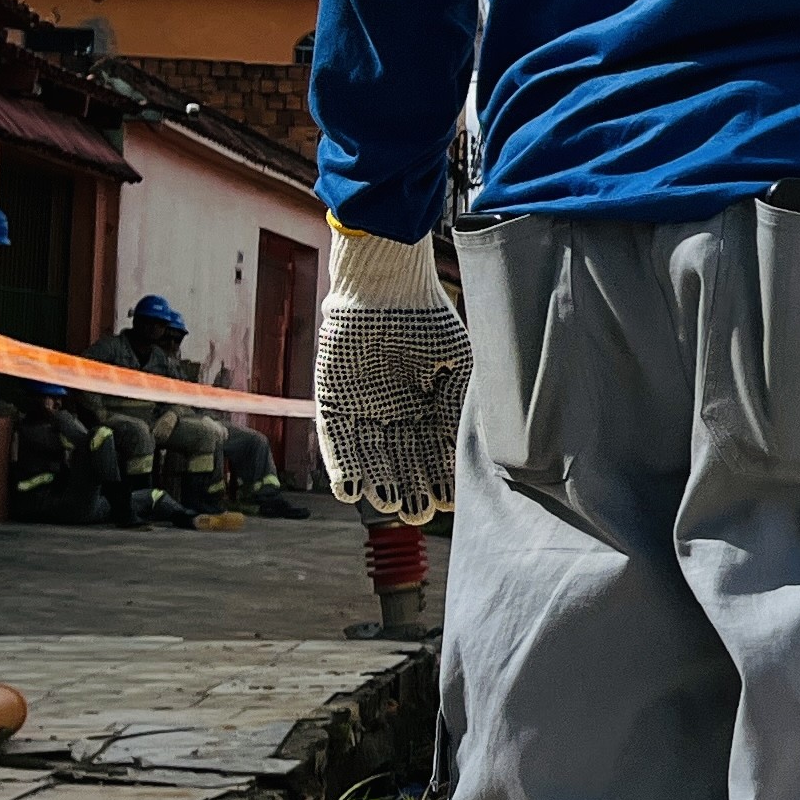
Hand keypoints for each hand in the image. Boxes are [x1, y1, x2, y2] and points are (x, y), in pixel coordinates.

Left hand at [317, 230, 467, 524]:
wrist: (385, 286)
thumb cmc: (429, 320)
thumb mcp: (458, 367)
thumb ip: (458, 408)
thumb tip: (467, 451)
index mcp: (426, 403)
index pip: (433, 452)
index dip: (438, 478)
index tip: (446, 504)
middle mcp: (394, 410)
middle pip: (401, 460)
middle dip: (408, 488)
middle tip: (415, 514)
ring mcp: (362, 406)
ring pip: (369, 455)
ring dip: (376, 482)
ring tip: (387, 506)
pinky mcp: (332, 399)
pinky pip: (335, 438)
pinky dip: (342, 464)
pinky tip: (349, 490)